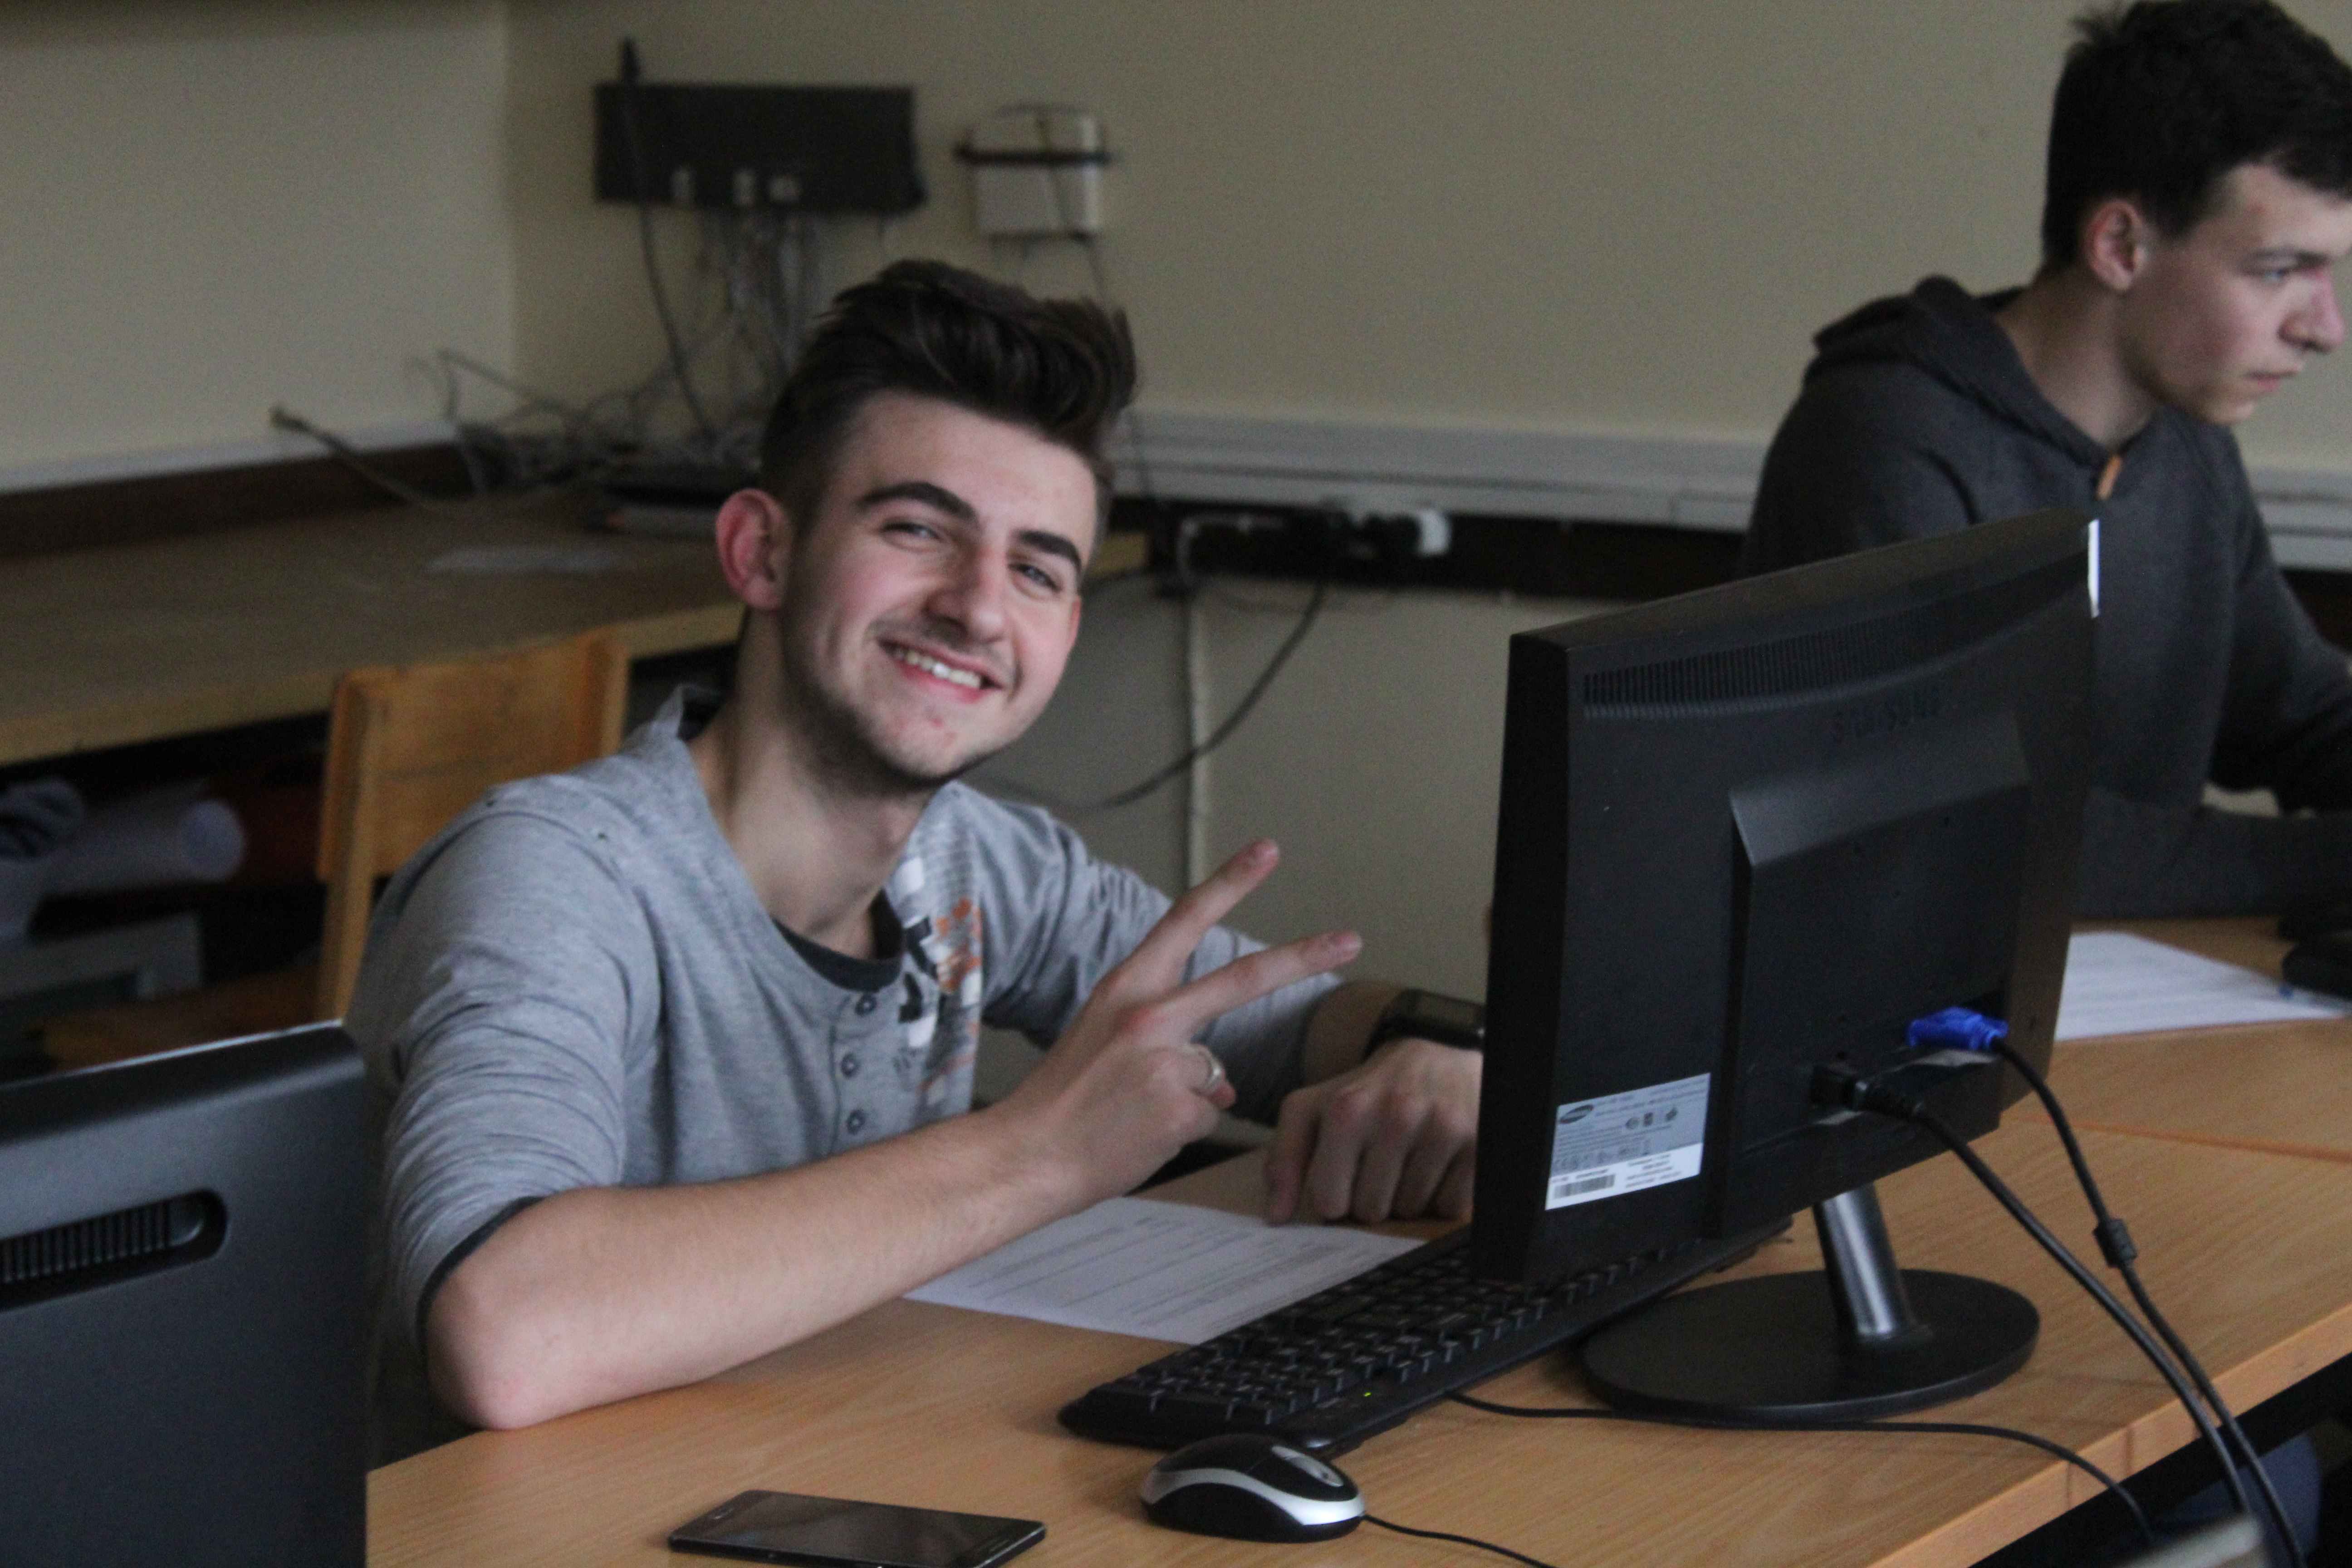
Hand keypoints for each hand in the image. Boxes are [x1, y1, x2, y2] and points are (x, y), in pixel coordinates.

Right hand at [998, 839, 1361, 1207]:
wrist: (1025, 1155)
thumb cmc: (1060, 1101)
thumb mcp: (1104, 1045)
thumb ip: (1164, 1042)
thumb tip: (1225, 1078)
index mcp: (1124, 988)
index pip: (1184, 921)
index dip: (1229, 882)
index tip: (1268, 852)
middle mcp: (1149, 1015)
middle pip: (1242, 978)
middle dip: (1303, 957)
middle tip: (1351, 939)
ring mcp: (1168, 1061)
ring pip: (1215, 1072)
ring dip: (1187, 1097)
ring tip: (1131, 1114)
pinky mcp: (1182, 1107)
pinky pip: (1207, 1114)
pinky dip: (1181, 1128)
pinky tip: (1138, 1135)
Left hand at [1263, 1036, 1479, 1223]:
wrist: (1437, 1053)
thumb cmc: (1368, 1090)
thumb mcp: (1314, 1108)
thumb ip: (1284, 1158)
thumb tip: (1275, 1217)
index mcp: (1348, 1109)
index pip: (1330, 1202)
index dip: (1336, 1196)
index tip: (1345, 1175)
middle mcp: (1397, 1115)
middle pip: (1371, 1211)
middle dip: (1372, 1197)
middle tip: (1381, 1163)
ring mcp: (1443, 1128)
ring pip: (1411, 1211)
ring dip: (1407, 1196)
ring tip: (1409, 1158)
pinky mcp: (1478, 1143)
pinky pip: (1452, 1207)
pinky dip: (1443, 1196)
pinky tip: (1438, 1162)